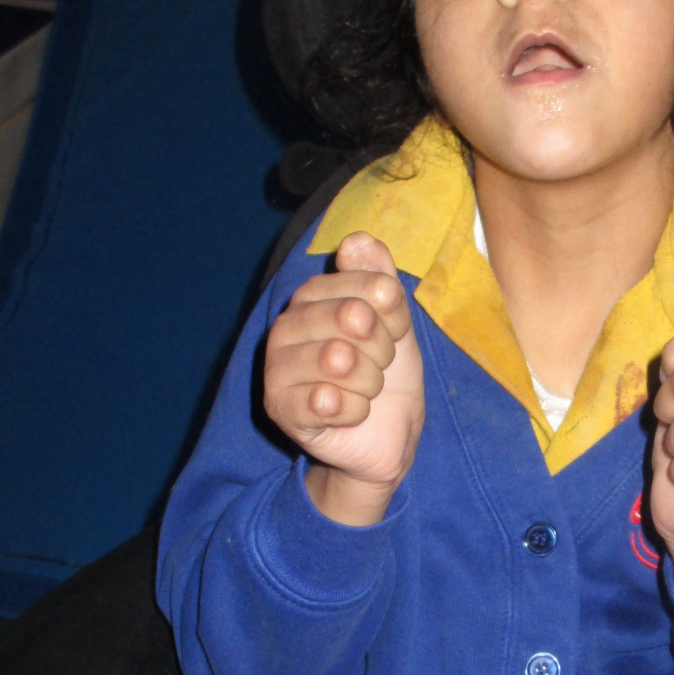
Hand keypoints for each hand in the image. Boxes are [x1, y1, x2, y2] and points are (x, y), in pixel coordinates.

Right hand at [264, 232, 424, 524]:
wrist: (388, 434)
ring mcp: (277, 368)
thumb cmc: (386, 371)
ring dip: (370, 381)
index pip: (362, 285)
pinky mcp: (280, 410)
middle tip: (378, 365)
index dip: (389, 312)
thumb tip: (357, 240)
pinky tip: (352, 411)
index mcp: (311, 298)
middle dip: (381, 348)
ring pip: (339, 360)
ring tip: (366, 390)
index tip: (392, 331)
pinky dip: (354, 409)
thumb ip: (378, 279)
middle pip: (350, 317)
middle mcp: (285, 327)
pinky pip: (326, 401)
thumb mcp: (395, 322)